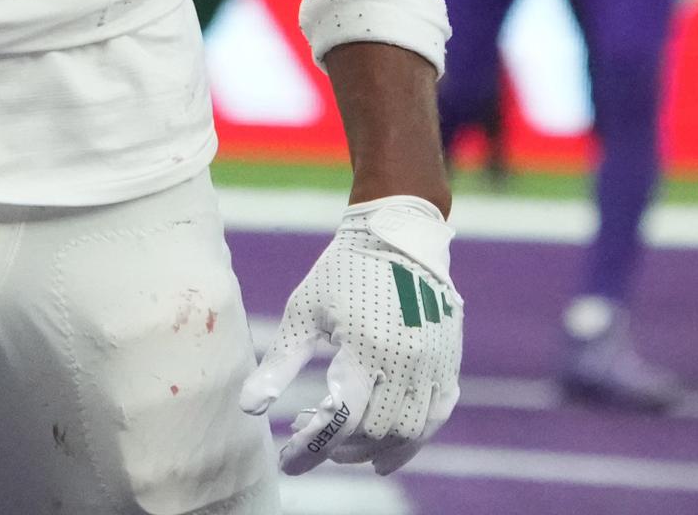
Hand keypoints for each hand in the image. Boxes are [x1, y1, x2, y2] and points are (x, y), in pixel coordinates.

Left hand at [240, 195, 461, 473]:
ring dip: (373, 450)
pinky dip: (413, 442)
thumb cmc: (343, 272)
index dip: (310, 450)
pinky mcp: (449, 363)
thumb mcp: (304, 312)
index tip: (287, 462)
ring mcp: (432, 364)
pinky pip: (436, 417)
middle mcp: (405, 362)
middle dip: (338, 447)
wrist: (398, 235)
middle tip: (313, 438)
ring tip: (345, 449)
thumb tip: (249, 407)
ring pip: (407, 433)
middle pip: (372, 432)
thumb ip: (280, 363)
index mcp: (364, 348)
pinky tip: (387, 454)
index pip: (338, 420)